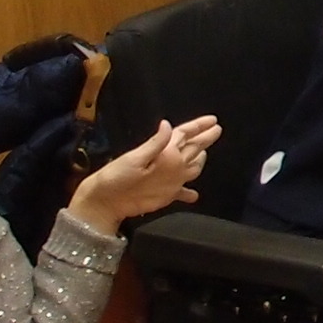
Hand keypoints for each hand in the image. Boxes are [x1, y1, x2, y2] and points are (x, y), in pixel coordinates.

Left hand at [62, 116, 218, 236]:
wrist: (106, 201)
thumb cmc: (117, 177)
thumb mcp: (135, 159)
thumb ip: (155, 144)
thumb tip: (168, 124)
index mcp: (162, 151)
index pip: (184, 134)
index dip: (198, 126)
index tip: (213, 120)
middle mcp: (168, 162)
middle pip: (191, 147)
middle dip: (204, 138)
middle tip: (216, 130)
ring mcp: (168, 179)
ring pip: (190, 167)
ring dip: (199, 161)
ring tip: (205, 154)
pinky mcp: (165, 195)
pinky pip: (182, 192)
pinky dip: (188, 193)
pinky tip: (194, 195)